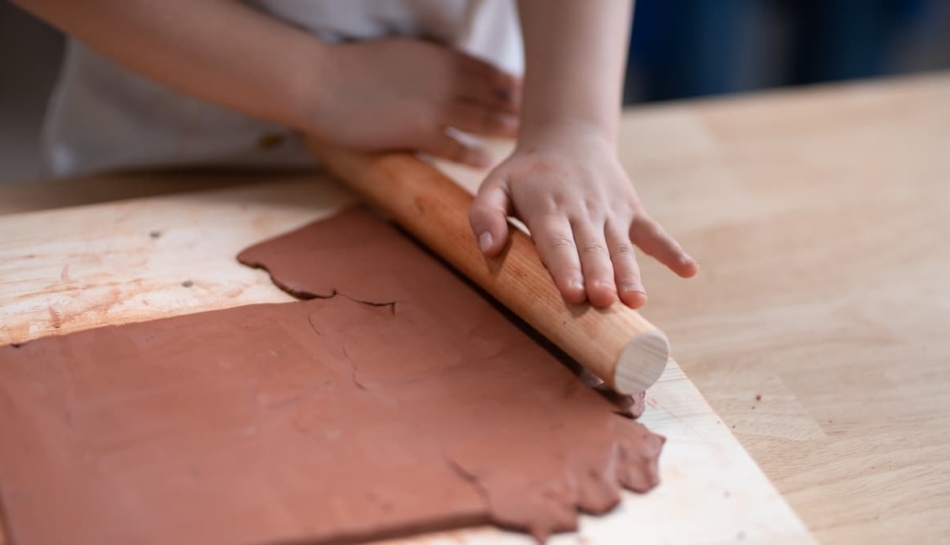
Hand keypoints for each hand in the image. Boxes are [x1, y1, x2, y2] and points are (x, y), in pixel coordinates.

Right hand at [305, 38, 520, 165]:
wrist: (323, 82)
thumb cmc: (355, 67)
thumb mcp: (402, 53)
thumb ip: (430, 63)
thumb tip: (447, 72)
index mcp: (440, 57)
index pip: (487, 70)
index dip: (509, 85)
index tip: (524, 95)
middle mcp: (444, 79)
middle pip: (493, 95)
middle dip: (516, 108)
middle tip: (539, 123)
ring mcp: (433, 106)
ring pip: (483, 119)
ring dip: (504, 129)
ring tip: (520, 141)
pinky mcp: (418, 132)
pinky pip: (455, 145)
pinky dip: (473, 153)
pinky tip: (486, 160)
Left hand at [469, 125, 697, 308]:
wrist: (568, 137)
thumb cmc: (525, 174)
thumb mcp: (495, 185)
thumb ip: (484, 214)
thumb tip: (487, 247)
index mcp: (547, 208)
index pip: (557, 242)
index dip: (566, 267)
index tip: (574, 293)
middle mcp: (581, 210)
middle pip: (592, 248)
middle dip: (599, 276)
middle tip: (604, 302)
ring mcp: (610, 211)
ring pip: (621, 247)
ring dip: (629, 274)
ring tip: (636, 301)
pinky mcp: (631, 211)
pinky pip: (653, 233)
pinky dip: (672, 251)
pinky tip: (689, 271)